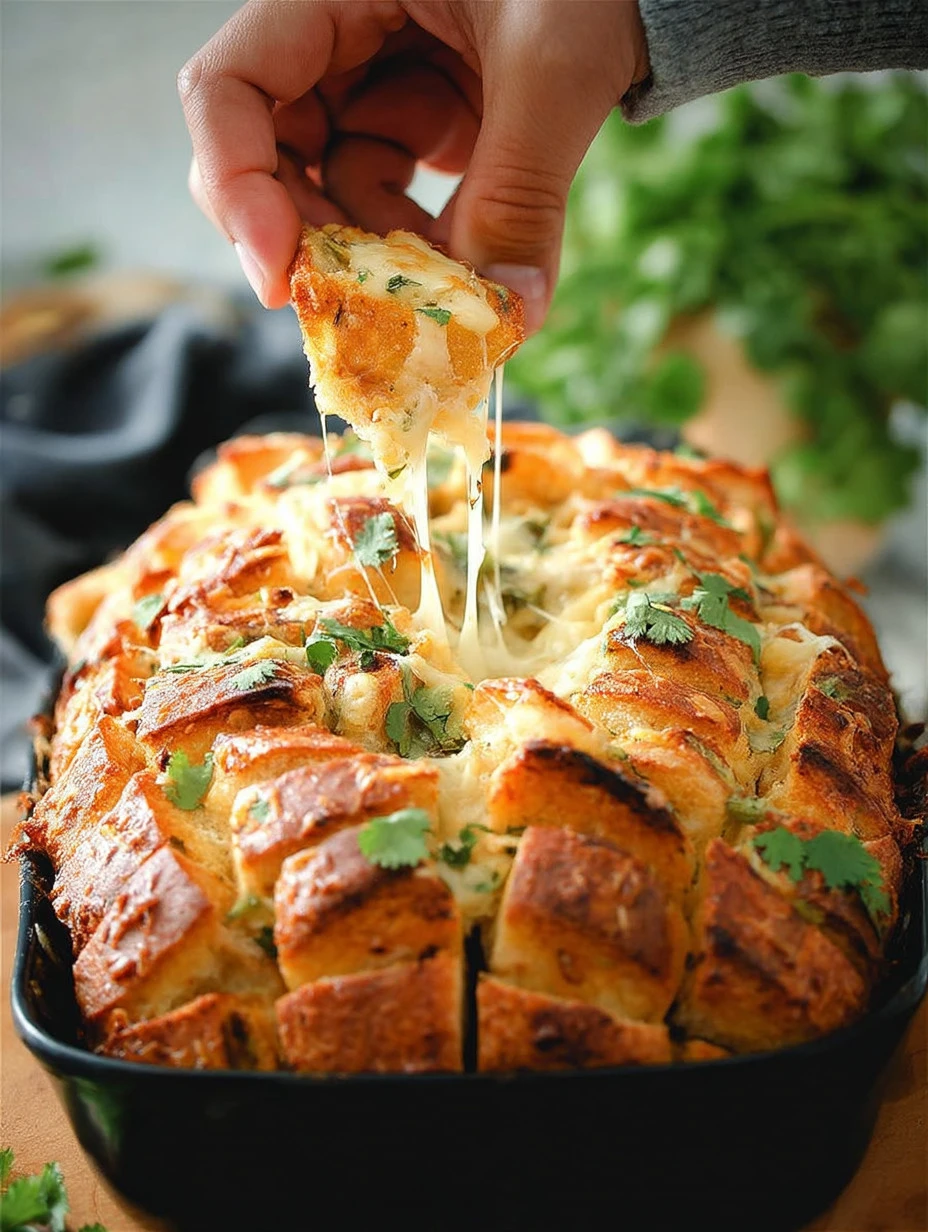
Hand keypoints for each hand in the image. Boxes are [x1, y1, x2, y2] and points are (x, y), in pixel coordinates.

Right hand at [179, 0, 648, 329]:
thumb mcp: (555, 65)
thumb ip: (521, 189)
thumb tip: (509, 313)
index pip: (227, 91)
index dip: (234, 186)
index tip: (279, 275)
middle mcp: (336, 39)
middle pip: (269, 157)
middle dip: (314, 241)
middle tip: (366, 308)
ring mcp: (378, 84)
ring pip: (334, 193)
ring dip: (380, 253)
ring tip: (447, 285)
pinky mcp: (422, 123)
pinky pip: (396, 203)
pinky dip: (425, 248)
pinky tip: (470, 268)